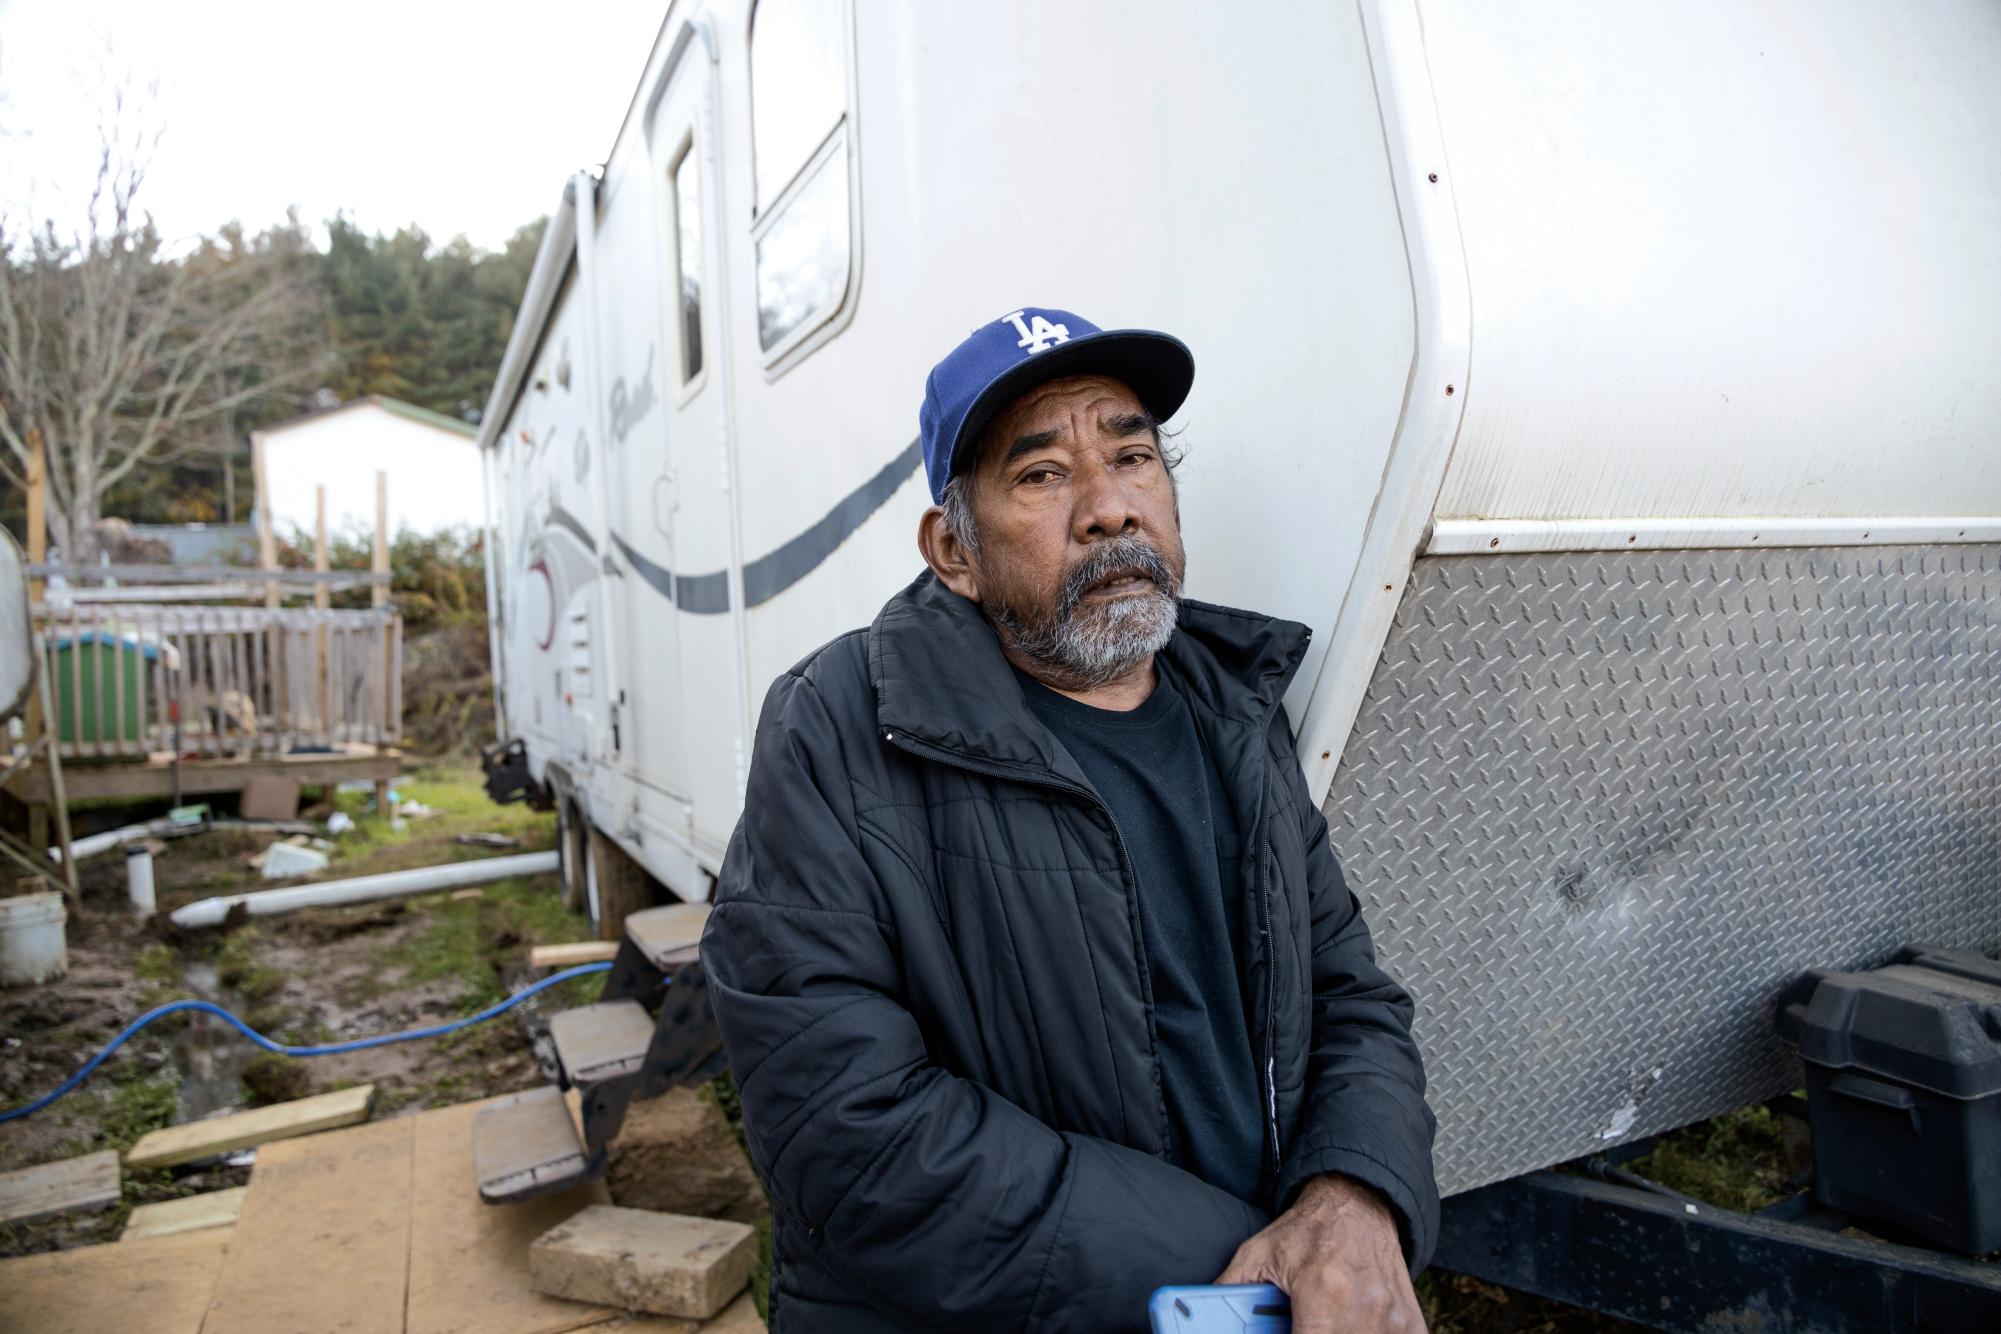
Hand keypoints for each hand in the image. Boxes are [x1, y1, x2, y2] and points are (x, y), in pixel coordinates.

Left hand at [1214, 1174, 1423, 1333]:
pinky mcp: (1411, 1322)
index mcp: (1323, 1292)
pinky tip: (1353, 1327)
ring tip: (1324, 1322)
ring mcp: (1392, 1318)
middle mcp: (1363, 1308)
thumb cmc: (1309, 1231)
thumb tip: (1194, 1316)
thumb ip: (1228, 1290)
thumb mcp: (1258, 1253)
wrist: (1360, 1201)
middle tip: (1305, 1325)